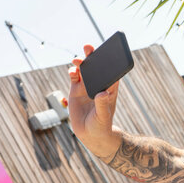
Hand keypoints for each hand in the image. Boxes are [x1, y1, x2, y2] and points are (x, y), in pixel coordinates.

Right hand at [68, 44, 121, 160]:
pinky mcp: (76, 91)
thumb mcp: (102, 116)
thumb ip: (102, 104)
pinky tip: (72, 71)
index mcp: (110, 88)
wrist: (91, 134)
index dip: (110, 60)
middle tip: (88, 48)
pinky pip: (74, 77)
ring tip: (78, 60)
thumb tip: (102, 93)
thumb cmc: (101, 125)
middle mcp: (98, 85)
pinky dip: (73, 72)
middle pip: (97, 67)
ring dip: (81, 62)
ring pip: (85, 70)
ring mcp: (87, 87)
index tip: (107, 51)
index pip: (111, 71)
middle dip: (93, 56)